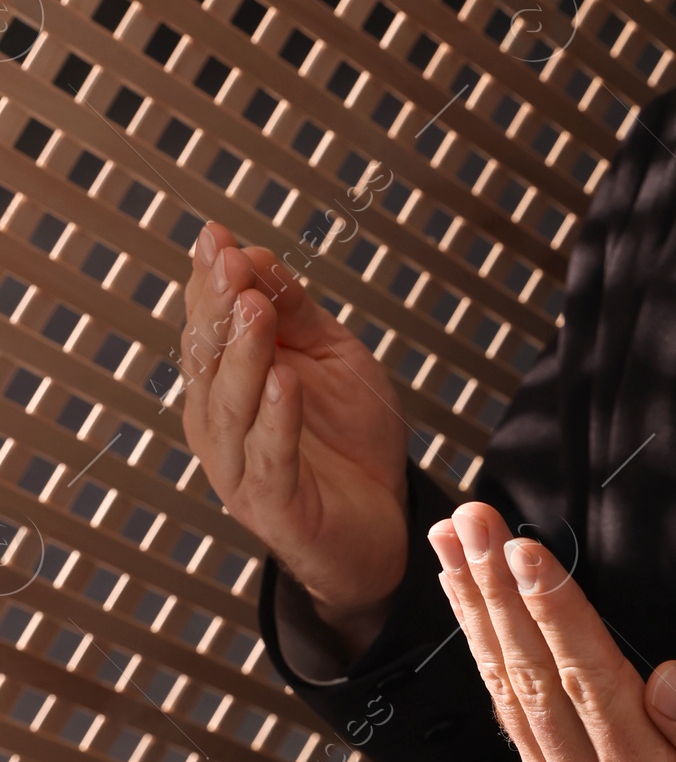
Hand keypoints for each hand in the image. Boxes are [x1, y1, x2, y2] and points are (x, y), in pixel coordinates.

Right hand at [180, 220, 408, 644]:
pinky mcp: (275, 507)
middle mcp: (221, 426)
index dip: (209, 283)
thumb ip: (296, 315)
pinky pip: (271, 459)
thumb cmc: (350, 441)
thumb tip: (254, 256)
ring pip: (232, 406)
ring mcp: (241, 469)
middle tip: (230, 263)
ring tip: (254, 309)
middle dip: (217, 309)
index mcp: (226, 387)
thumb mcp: (331, 359)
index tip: (215, 236)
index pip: (206, 328)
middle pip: (208, 362)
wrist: (383, 524)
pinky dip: (276, 419)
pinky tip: (285, 381)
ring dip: (244, 355)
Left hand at [430, 503, 675, 761]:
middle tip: (473, 522)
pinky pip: (509, 709)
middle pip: (534, 677)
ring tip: (455, 544)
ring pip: (510, 690)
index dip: (555, 613)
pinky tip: (471, 606)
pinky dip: (484, 650)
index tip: (526, 552)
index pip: (593, 682)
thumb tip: (671, 682)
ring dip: (477, 611)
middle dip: (497, 592)